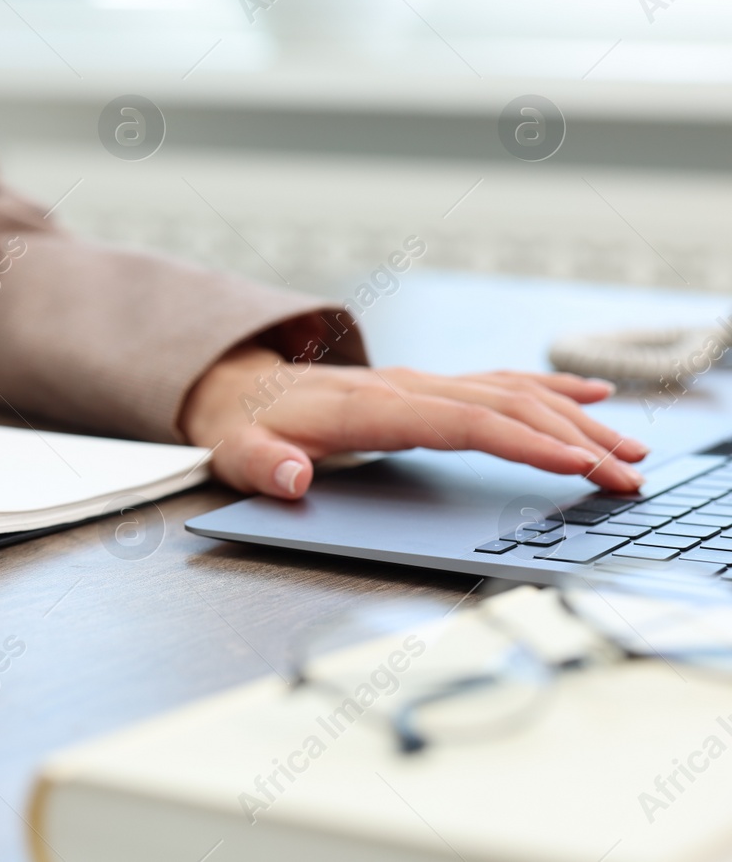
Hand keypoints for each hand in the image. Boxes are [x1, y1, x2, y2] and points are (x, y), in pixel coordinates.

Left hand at [182, 345, 648, 498]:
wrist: (236, 389)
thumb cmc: (243, 427)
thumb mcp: (235, 454)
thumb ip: (262, 468)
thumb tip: (293, 479)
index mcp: (365, 407)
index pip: (458, 421)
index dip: (519, 441)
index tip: (572, 463)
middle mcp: (402, 387)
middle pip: (502, 407)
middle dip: (570, 439)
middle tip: (625, 476)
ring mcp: (417, 384)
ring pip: (510, 393)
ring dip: (573, 419)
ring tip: (628, 450)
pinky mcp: (425, 388)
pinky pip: (496, 383)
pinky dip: (548, 390)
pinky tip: (591, 398)